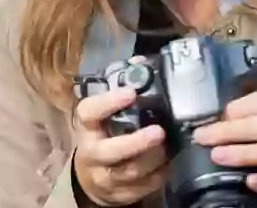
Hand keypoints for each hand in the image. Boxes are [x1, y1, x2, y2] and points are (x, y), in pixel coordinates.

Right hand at [73, 86, 167, 206]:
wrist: (92, 175)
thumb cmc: (102, 134)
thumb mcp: (103, 113)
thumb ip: (120, 88)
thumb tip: (142, 62)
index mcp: (86, 126)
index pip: (89, 113)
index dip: (108, 103)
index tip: (131, 92)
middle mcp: (92, 153)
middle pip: (111, 151)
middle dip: (136, 142)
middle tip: (159, 131)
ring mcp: (106, 177)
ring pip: (132, 171)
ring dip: (154, 158)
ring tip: (168, 143)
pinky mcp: (122, 194)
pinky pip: (146, 185)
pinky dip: (160, 172)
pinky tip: (169, 159)